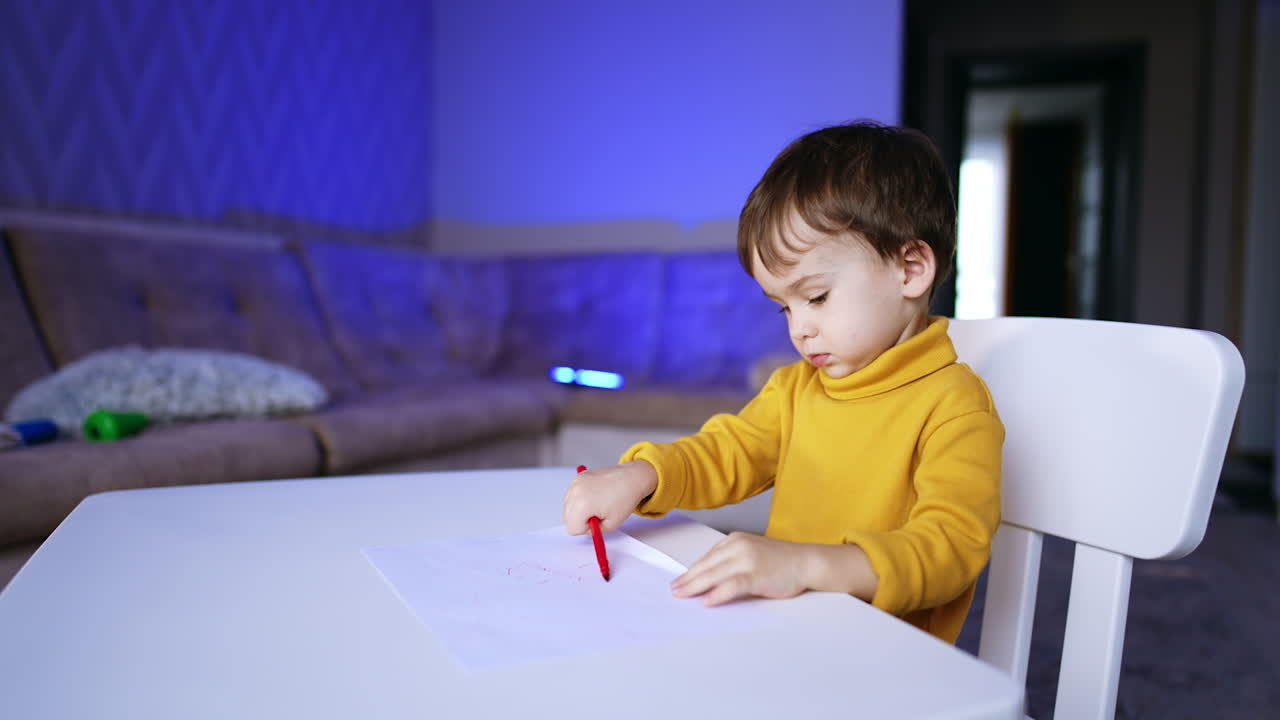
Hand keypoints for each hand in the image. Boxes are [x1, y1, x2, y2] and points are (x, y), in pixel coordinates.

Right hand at [562, 460, 657, 534]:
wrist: (631, 478)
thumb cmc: (624, 499)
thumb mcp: (611, 525)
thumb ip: (594, 530)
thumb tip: (584, 528)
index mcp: (582, 505)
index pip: (572, 528)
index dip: (585, 529)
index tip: (596, 522)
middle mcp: (575, 492)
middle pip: (567, 518)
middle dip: (580, 520)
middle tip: (596, 515)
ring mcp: (575, 482)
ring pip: (568, 506)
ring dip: (579, 510)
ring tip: (597, 504)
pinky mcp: (578, 477)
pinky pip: (572, 495)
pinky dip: (580, 499)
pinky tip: (594, 496)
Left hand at [671, 532, 811, 606]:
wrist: (806, 561)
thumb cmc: (780, 560)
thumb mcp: (751, 552)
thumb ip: (731, 561)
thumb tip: (709, 579)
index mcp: (735, 539)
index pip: (707, 557)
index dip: (692, 571)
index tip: (680, 580)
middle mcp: (738, 546)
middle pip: (706, 565)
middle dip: (688, 579)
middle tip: (674, 590)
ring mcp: (747, 560)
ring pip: (714, 575)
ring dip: (695, 587)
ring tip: (683, 596)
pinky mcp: (756, 574)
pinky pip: (731, 586)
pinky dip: (717, 594)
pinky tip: (707, 602)